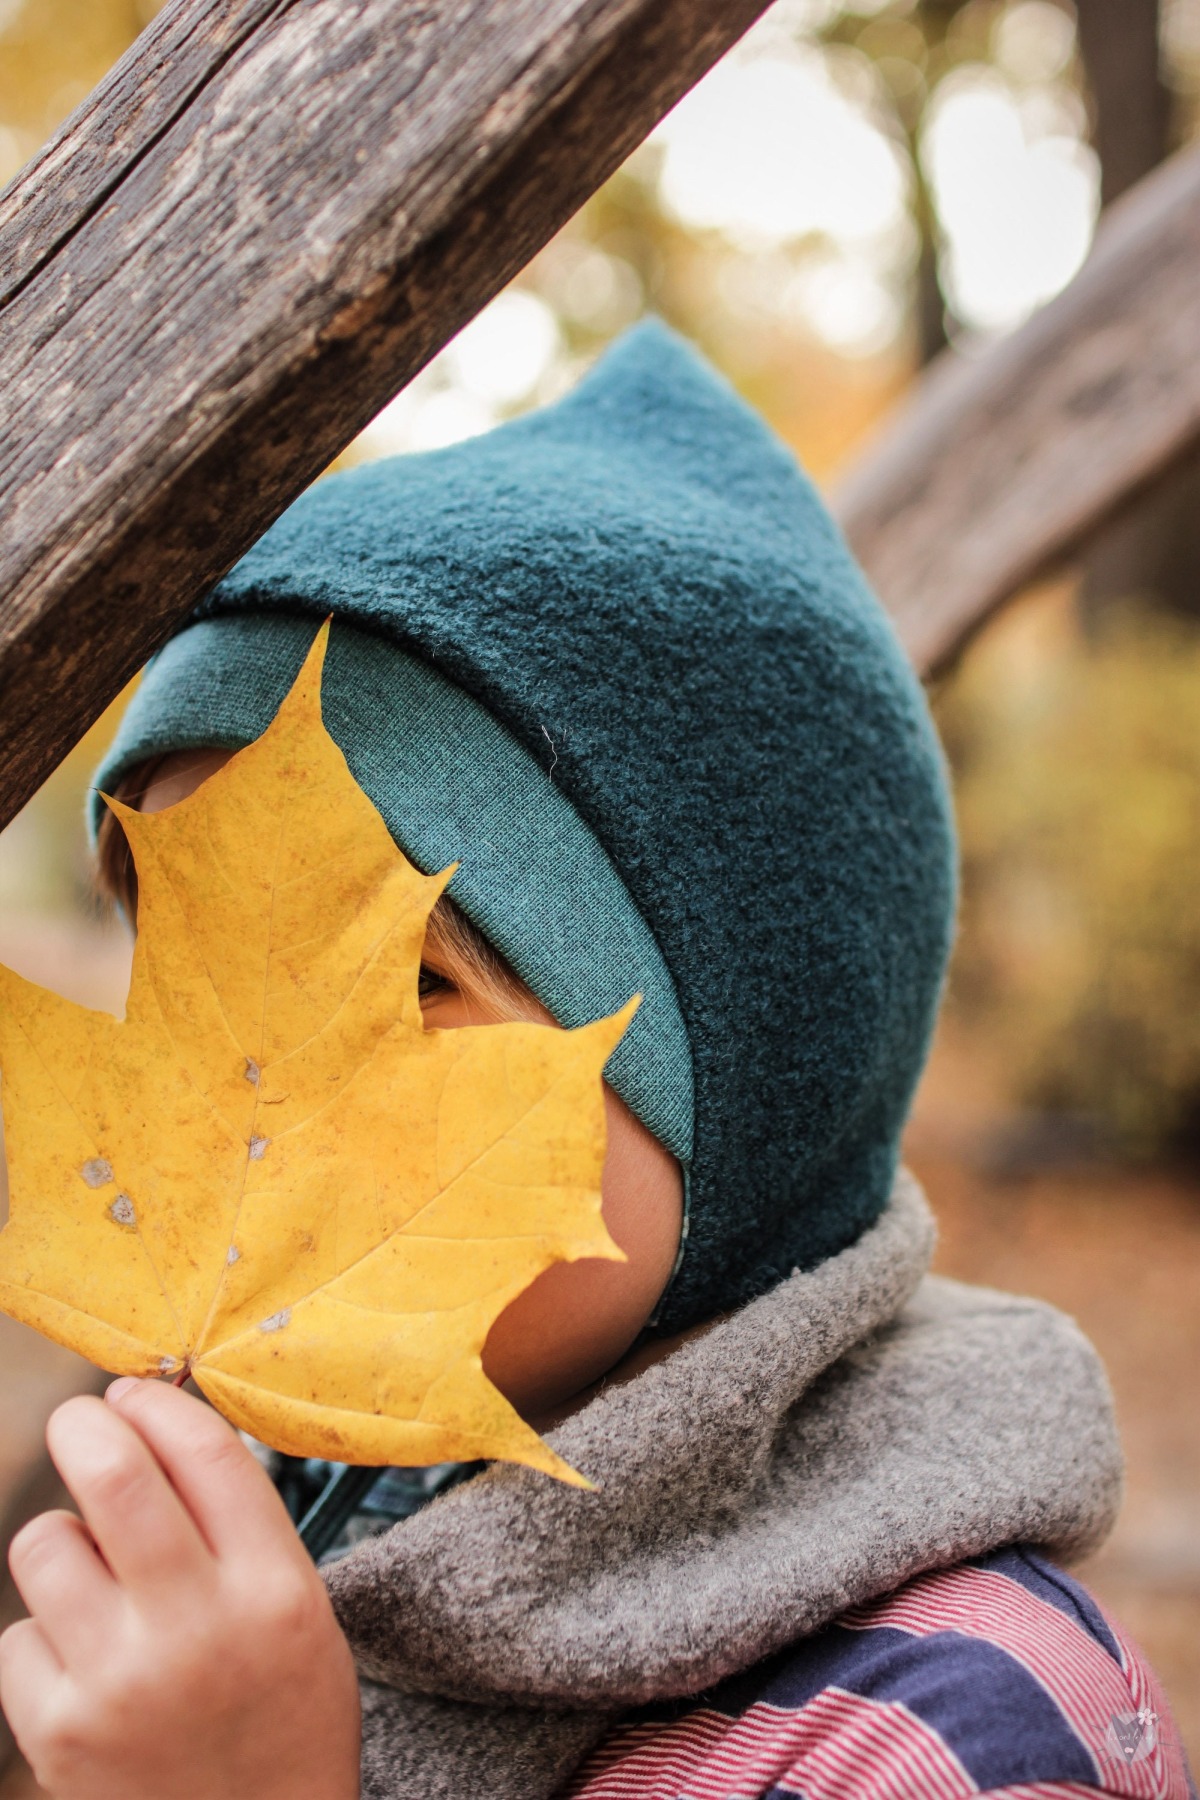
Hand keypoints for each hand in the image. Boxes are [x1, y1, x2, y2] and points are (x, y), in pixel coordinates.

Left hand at [0, 1380, 360, 1799]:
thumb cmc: (282, 1714)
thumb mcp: (300, 1609)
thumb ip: (242, 1526)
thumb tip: (159, 1428)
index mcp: (274, 1590)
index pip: (204, 1453)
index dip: (156, 1404)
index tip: (133, 1392)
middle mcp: (197, 1628)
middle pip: (113, 1476)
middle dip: (83, 1426)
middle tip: (80, 1423)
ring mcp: (120, 1682)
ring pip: (45, 1543)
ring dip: (61, 1536)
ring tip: (90, 1566)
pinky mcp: (56, 1732)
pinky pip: (20, 1632)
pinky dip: (44, 1633)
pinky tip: (84, 1660)